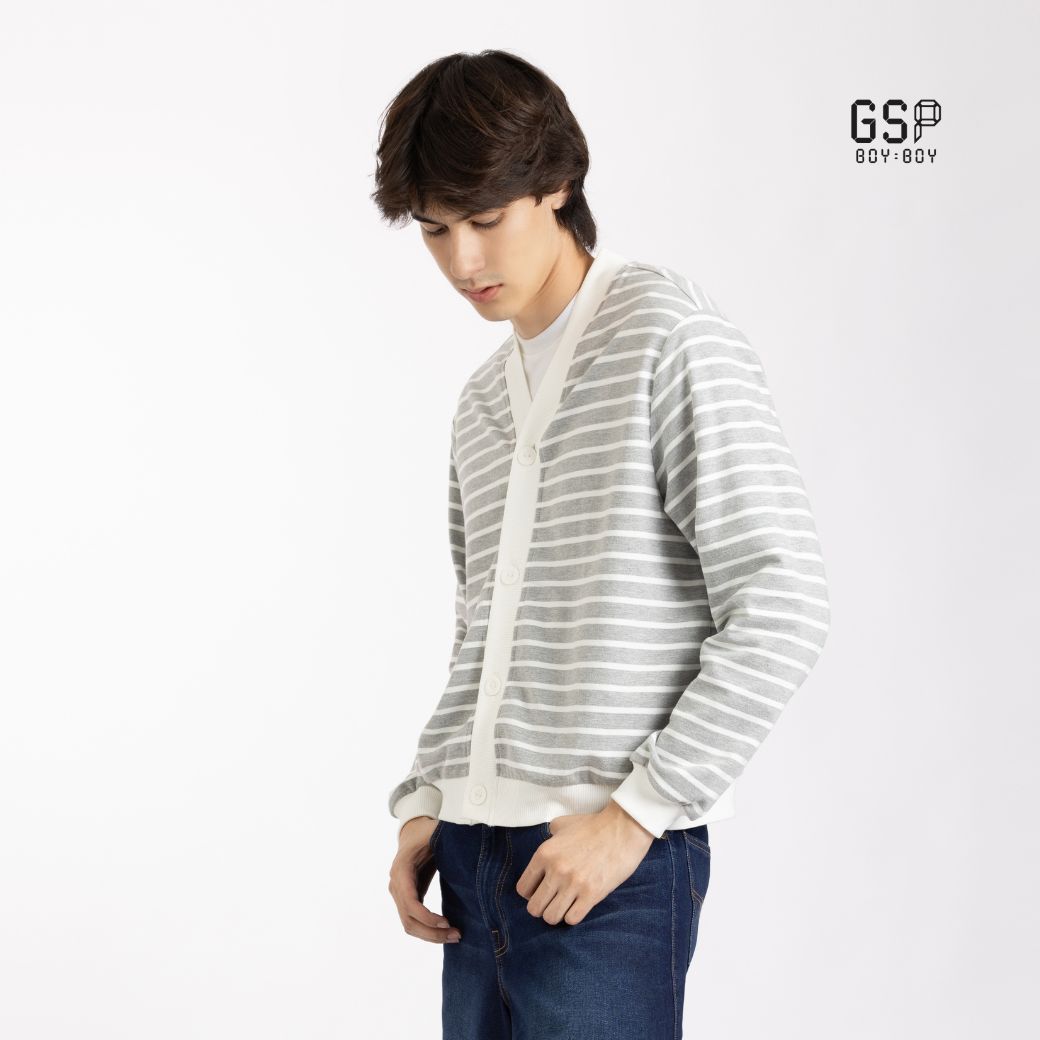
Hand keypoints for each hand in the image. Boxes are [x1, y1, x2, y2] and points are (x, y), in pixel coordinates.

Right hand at [388, 816, 461, 943]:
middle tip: (456, 935)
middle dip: (432, 933)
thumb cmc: (426, 833)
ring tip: (454, 936)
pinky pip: (412, 921)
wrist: (413, 833)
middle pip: (408, 920)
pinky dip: (428, 930)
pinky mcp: (406, 900)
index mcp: (402, 869)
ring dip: (431, 936)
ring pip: (409, 925)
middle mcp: (396, 885)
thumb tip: (465, 840)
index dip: (426, 916)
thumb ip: (446, 837)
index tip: (446, 922)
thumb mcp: (435, 832)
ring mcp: (398, 894)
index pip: (410, 902)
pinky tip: (445, 931)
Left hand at [516, 801, 654, 925]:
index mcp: (544, 853)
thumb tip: (547, 843)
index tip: (540, 891)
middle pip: (534, 908)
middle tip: (552, 901)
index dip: (530, 893)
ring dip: (556, 914)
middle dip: (541, 908)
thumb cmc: (593, 825)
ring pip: (551, 917)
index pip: (522, 889)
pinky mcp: (592, 894)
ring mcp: (573, 884)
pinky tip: (579, 905)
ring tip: (564, 905)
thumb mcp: (563, 824)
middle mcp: (556, 870)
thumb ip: (549, 835)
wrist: (622, 829)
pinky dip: (573, 916)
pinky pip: (572, 919)